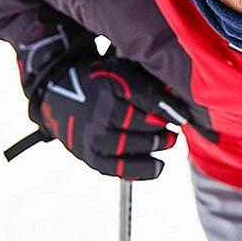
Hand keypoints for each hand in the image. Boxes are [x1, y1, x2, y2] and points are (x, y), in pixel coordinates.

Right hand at [33, 52, 189, 179]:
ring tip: (169, 140)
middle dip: (161, 127)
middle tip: (173, 127)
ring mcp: (92, 136)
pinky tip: (158, 166)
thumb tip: (177, 97)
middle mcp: (98, 112)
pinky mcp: (90, 156)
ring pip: (129, 146)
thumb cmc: (98, 82)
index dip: (168, 107)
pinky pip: (118, 168)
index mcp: (107, 85)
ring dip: (154, 145)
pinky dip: (141, 170)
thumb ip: (146, 83)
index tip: (183, 114)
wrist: (57, 94)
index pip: (144, 96)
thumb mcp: (119, 71)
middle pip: (138, 123)